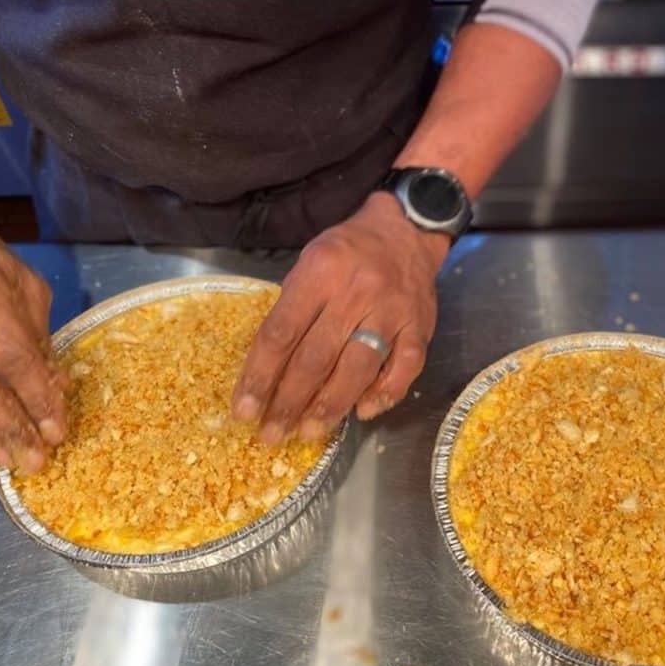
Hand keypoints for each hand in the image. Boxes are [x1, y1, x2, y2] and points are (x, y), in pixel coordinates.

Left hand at [231, 192, 447, 443]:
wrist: (406, 231)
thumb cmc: (348, 250)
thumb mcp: (309, 263)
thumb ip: (292, 310)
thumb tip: (270, 370)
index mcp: (319, 272)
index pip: (281, 334)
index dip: (259, 377)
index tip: (244, 410)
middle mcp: (355, 292)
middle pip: (315, 358)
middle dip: (289, 403)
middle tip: (271, 435)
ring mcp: (391, 311)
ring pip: (357, 369)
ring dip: (330, 406)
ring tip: (308, 432)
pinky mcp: (420, 326)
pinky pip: (405, 367)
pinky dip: (384, 394)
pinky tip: (363, 412)